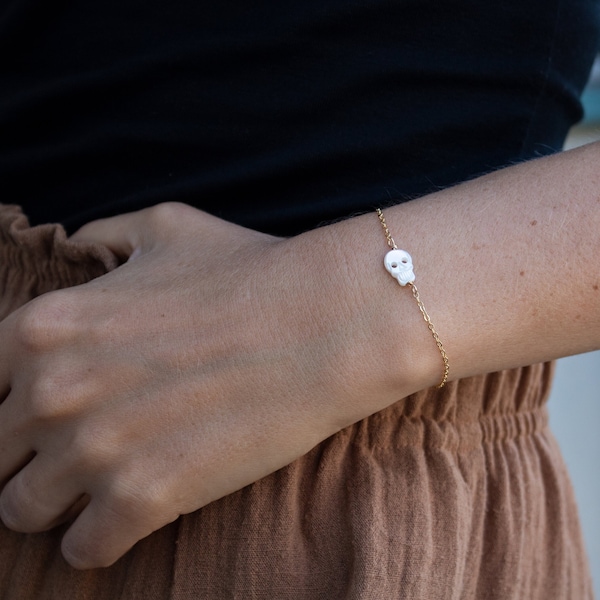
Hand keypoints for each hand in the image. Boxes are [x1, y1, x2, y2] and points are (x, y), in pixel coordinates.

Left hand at [0, 203, 402, 568]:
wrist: (319, 323)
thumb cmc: (247, 273)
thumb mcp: (166, 227)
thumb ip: (105, 235)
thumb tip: (81, 246)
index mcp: (45, 327)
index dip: (13, 404)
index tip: (44, 416)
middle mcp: (54, 391)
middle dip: (26, 459)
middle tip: (74, 455)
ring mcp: (94, 451)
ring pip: (22, 511)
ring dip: (55, 505)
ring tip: (94, 490)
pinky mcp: (143, 499)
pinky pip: (83, 550)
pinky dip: (97, 540)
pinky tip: (126, 518)